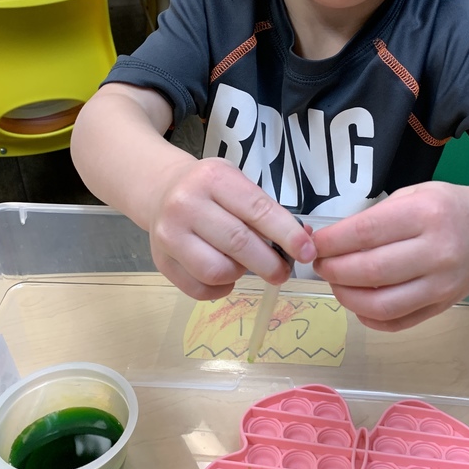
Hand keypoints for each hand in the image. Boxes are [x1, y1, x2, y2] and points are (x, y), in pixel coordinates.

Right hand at [147, 156, 315, 300]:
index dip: (288, 235)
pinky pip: (200, 289)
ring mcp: (169, 235)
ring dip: (241, 274)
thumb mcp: (237, 184)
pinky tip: (226, 276)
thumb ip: (266, 210)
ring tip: (246, 266)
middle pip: (239, 244)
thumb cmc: (209, 189)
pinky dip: (221, 289)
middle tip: (283, 271)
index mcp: (213, 179)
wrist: (162, 190)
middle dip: (270, 263)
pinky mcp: (161, 261)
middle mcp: (186, 204)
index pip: (258, 211)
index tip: (307, 253)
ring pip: (218, 271)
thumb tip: (303, 241)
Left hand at [312, 182, 468, 330]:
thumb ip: (375, 217)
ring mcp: (443, 285)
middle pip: (371, 271)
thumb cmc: (446, 208)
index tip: (313, 244)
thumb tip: (329, 242)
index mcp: (427, 214)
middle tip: (319, 264)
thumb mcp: (413, 195)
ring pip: (381, 304)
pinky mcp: (443, 307)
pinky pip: (397, 322)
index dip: (332, 242)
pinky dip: (369, 317)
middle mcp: (439, 252)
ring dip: (347, 296)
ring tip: (335, 283)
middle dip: (333, 270)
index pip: (366, 233)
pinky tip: (358, 302)